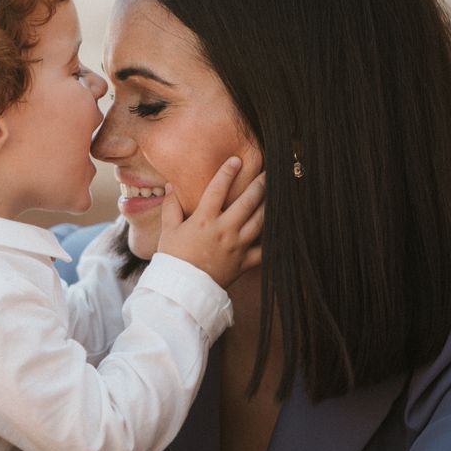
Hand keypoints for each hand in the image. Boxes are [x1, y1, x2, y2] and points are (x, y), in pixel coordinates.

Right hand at [157, 157, 264, 287]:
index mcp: (203, 220)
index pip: (217, 189)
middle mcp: (223, 230)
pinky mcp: (244, 262)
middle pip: (247, 202)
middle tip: (268, 173)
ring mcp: (236, 246)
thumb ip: (171, 207)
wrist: (182, 289)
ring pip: (260, 221)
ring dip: (269, 205)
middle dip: (259, 184)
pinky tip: (281, 230)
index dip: (227, 172)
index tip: (236, 160)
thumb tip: (171, 186)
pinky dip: (274, 240)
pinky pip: (264, 250)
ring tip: (276, 194)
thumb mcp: (168, 230)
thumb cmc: (173, 258)